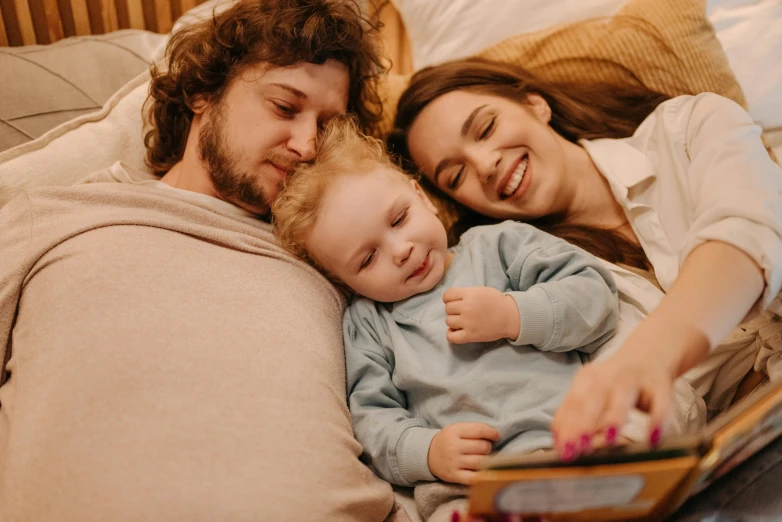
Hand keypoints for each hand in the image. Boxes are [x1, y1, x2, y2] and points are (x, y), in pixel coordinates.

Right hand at [428, 422, 500, 484]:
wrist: (427, 454)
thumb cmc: (448, 440)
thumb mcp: (456, 429)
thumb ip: (474, 430)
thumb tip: (496, 436)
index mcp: (454, 431)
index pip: (480, 430)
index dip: (492, 433)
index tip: (496, 436)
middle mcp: (453, 446)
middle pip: (483, 447)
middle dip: (488, 447)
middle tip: (484, 448)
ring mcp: (453, 462)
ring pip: (481, 462)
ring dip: (487, 460)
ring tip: (483, 458)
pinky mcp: (454, 476)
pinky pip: (474, 477)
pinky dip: (483, 475)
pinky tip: (484, 471)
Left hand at [443, 287, 519, 343]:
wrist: (510, 316)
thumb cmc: (496, 302)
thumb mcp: (480, 291)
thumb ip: (466, 293)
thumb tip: (451, 300)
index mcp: (470, 294)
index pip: (447, 295)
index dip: (449, 299)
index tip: (455, 302)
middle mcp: (467, 307)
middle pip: (447, 308)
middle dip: (453, 310)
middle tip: (463, 312)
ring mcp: (468, 322)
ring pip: (448, 321)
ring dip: (454, 322)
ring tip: (463, 321)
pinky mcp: (470, 335)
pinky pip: (451, 337)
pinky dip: (451, 335)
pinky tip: (457, 331)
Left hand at [550, 344, 675, 460]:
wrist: (649, 354)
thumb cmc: (614, 383)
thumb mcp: (591, 394)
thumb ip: (574, 415)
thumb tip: (560, 443)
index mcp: (588, 379)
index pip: (573, 403)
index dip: (567, 427)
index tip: (563, 450)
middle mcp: (609, 376)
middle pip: (594, 397)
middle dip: (584, 422)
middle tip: (579, 448)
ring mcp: (636, 379)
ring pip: (624, 395)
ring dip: (615, 416)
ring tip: (610, 439)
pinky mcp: (661, 386)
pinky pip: (660, 404)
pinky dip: (657, 421)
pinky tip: (653, 439)